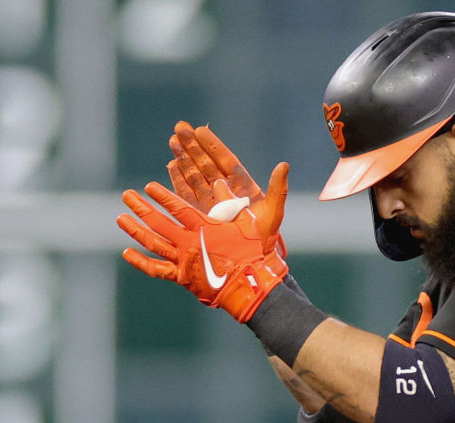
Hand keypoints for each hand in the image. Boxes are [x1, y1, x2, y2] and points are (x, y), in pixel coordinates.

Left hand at [117, 163, 289, 322]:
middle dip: (141, 208)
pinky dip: (140, 262)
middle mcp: (189, 243)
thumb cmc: (254, 254)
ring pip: (153, 243)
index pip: (178, 208)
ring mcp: (183, 261)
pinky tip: (126, 253)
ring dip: (135, 230)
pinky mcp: (181, 277)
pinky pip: (156, 269)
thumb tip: (240, 177)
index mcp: (205, 228)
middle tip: (126, 196)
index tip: (148, 187)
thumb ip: (245, 199)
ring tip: (121, 218)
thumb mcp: (255, 222)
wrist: (250, 286)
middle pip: (159, 223)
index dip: (162, 196)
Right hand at [167, 121, 286, 256]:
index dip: (212, 145)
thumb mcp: (273, 211)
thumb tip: (284, 165)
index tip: (199, 130)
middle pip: (206, 164)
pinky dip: (178, 180)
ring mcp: (210, 202)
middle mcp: (224, 192)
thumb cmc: (265, 238)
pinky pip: (186, 194)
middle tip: (179, 127)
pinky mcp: (198, 215)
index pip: (225, 161)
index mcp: (242, 187)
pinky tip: (170, 165)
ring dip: (183, 158)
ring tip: (172, 140)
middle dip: (192, 146)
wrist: (252, 263)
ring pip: (194, 175)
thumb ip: (278, 188)